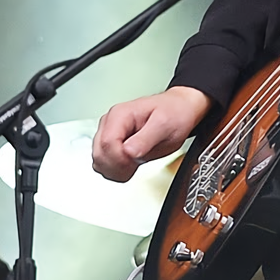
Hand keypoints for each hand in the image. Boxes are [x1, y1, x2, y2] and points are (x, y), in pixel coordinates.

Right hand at [92, 86, 210, 182]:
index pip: (107, 143)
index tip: (134, 162)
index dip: (119, 159)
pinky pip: (104, 164)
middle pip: (99, 154)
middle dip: (117, 166)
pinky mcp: (112, 145)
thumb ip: (146, 139)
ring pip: (99, 161)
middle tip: (137, 164)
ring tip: (136, 164)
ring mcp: (109, 133)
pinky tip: (130, 165)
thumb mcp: (165, 124)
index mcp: (120, 114)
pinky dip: (115, 170)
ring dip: (115, 169)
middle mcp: (110, 123)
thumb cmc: (175, 112)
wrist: (180, 110)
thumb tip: (129, 152)